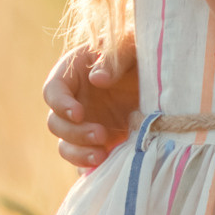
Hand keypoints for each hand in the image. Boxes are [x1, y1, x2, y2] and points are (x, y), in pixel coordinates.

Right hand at [44, 34, 139, 170]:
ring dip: (79, 154)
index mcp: (73, 74)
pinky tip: (105, 166)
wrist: (162, 81)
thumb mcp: (131, 48)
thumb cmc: (140, 54)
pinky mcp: (98, 143)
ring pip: (66, 145)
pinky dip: (89, 166)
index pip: (52, 91)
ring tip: (102, 156)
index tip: (79, 113)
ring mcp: (84, 125)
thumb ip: (115, 59)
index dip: (61, 104)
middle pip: (55, 123)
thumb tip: (97, 79)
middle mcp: (74, 102)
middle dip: (75, 133)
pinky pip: (84, 159)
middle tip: (101, 135)